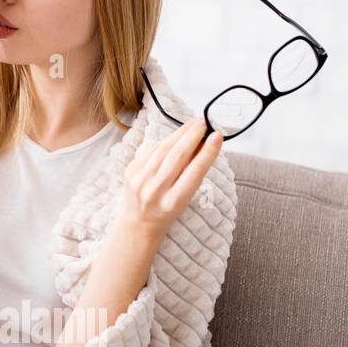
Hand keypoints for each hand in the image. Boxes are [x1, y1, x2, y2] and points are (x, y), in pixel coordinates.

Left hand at [114, 117, 223, 242]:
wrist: (138, 224)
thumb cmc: (167, 212)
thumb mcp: (185, 200)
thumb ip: (193, 174)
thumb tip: (204, 144)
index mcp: (173, 202)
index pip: (194, 172)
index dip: (208, 152)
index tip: (217, 136)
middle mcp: (155, 191)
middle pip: (177, 156)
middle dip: (193, 136)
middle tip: (204, 122)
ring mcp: (140, 180)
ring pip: (163, 149)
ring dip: (180, 133)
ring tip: (193, 124)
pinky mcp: (130, 172)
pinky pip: (151, 151)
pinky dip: (165, 141)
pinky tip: (176, 135)